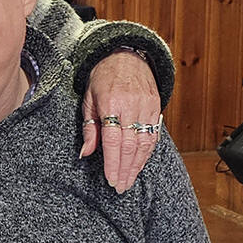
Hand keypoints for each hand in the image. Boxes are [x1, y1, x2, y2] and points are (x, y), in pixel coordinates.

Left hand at [80, 50, 162, 191]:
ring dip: (137, 165)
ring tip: (129, 180)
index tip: (111, 179)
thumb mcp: (88, 100)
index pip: (113, 141)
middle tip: (120, 187)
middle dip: (125, 170)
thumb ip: (89, 128)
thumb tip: (85, 154)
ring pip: (145, 143)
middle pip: (130, 146)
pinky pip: (153, 135)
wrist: (125, 55)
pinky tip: (139, 164)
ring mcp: (146, 106)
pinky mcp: (156, 106)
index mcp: (111, 103)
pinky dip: (147, 153)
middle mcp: (131, 105)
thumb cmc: (102, 79)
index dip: (113, 163)